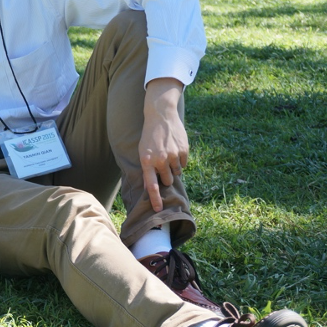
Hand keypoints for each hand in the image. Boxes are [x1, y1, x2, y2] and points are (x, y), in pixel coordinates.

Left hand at [139, 78, 187, 212]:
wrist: (160, 116)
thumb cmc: (149, 136)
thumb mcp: (143, 151)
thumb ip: (148, 168)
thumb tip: (151, 186)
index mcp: (147, 161)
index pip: (151, 185)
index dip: (155, 199)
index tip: (158, 210)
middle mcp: (160, 160)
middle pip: (167, 180)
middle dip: (166, 177)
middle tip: (163, 165)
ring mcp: (173, 155)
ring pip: (176, 172)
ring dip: (173, 167)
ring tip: (167, 154)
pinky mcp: (183, 151)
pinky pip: (183, 163)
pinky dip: (180, 160)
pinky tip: (174, 149)